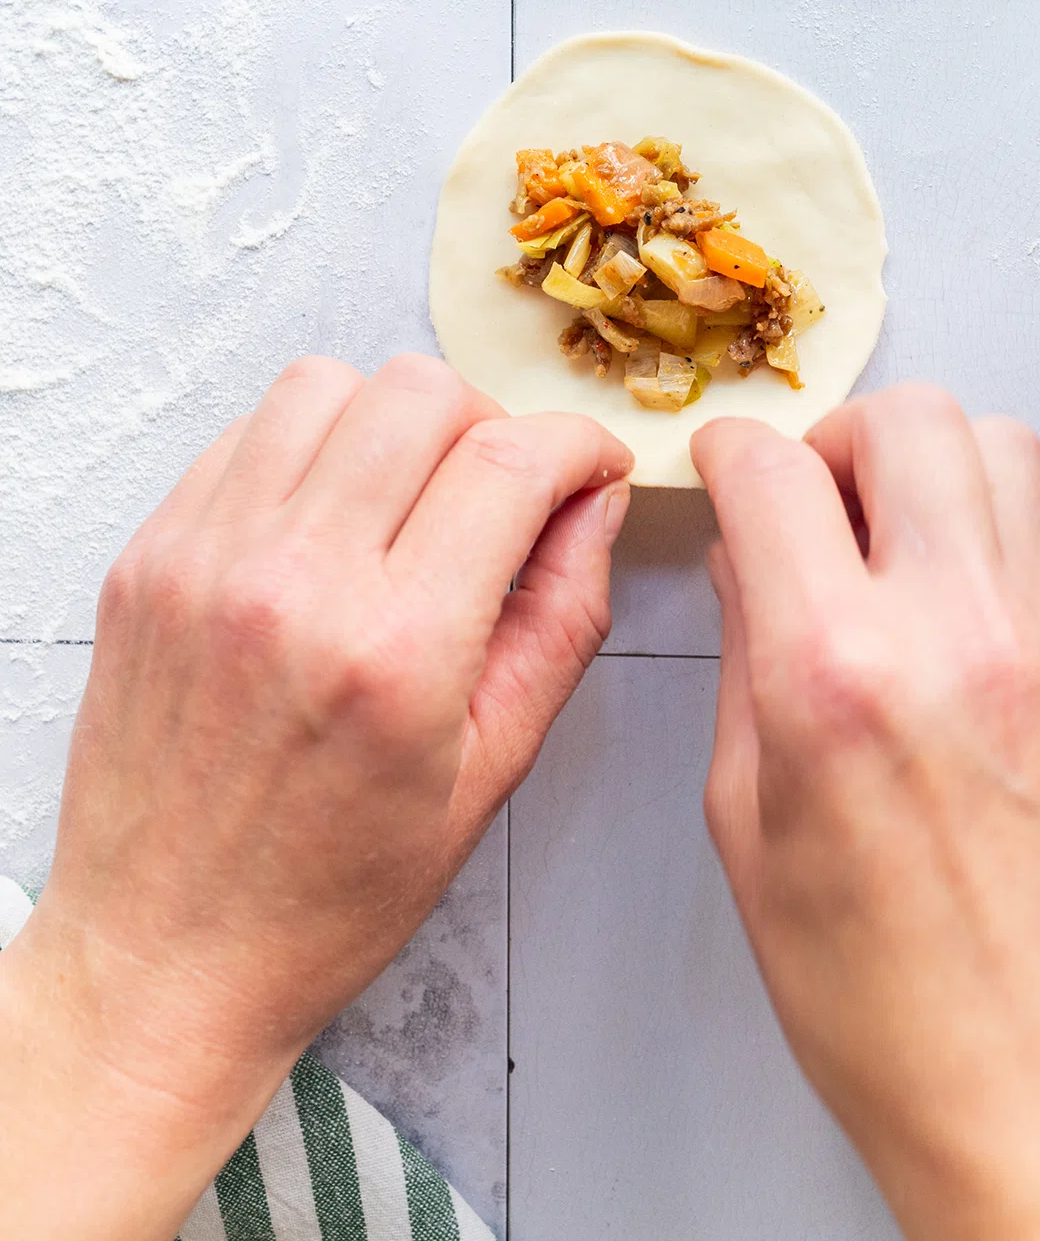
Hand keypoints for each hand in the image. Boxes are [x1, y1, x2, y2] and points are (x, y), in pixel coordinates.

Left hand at [0, 356, 628, 1238]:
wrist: (165, 954)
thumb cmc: (328, 891)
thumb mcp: (493, 768)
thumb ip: (561, 619)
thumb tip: (592, 506)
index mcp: (397, 649)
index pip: (513, 460)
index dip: (579, 446)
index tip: (593, 470)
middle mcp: (291, 586)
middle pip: (419, 394)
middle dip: (489, 426)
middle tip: (502, 493)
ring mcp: (203, 563)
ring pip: (323, 385)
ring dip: (389, 424)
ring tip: (409, 501)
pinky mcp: (146, 563)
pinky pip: (241, 438)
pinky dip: (305, 454)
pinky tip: (329, 528)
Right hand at [696, 392, 1039, 1239]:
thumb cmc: (891, 1004)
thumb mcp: (751, 828)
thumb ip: (747, 666)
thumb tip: (751, 563)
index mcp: (841, 676)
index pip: (776, 471)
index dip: (730, 456)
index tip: (723, 471)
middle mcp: (962, 635)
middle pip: (910, 418)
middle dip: (839, 439)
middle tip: (810, 498)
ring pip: (1005, 448)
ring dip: (932, 469)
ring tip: (888, 540)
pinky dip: (996, 541)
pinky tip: (955, 612)